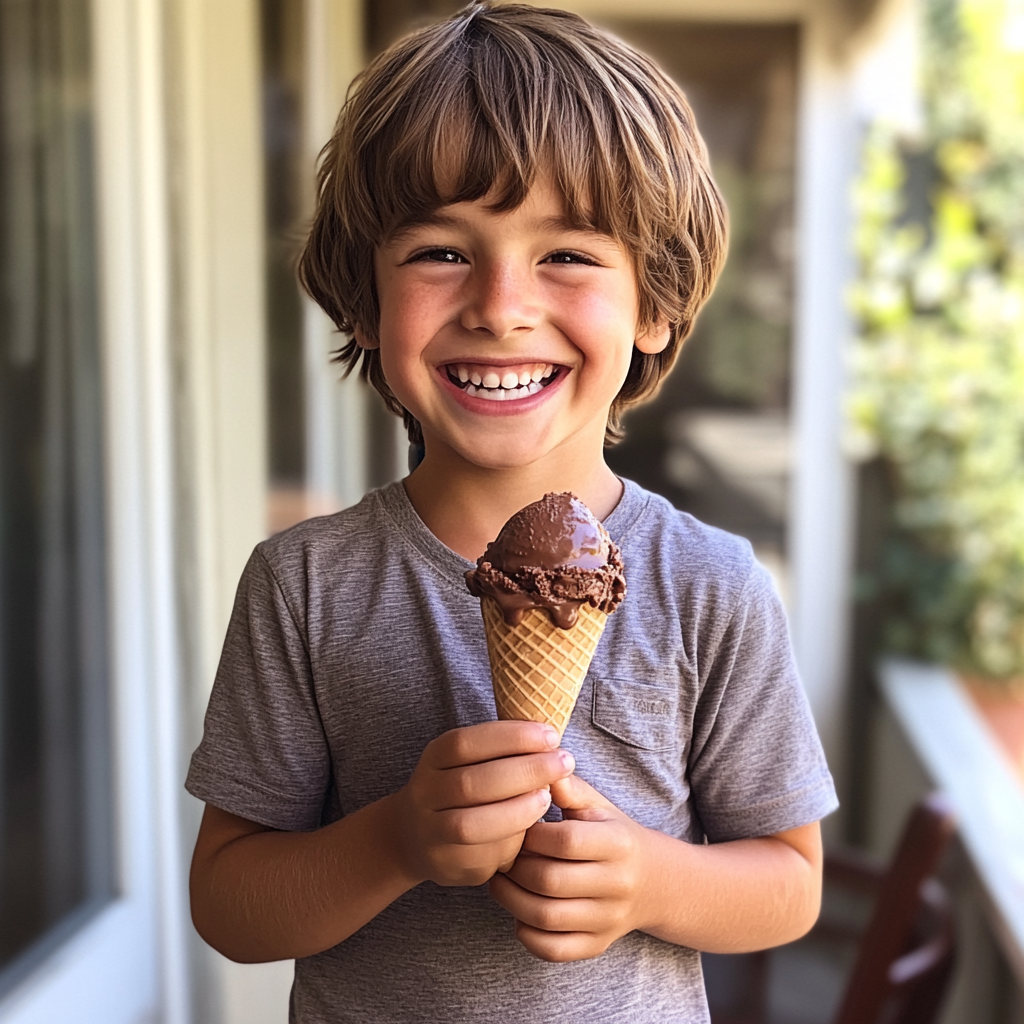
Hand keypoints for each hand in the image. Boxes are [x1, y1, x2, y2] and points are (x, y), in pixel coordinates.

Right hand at [390, 721, 575, 887]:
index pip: (465, 743)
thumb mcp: (470, 760)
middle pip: (470, 784)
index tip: (551, 735)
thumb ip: (502, 750)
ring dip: (517, 811)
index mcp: (433, 758)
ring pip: (470, 826)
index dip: (510, 738)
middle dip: (524, 772)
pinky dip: (510, 843)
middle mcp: (424, 794)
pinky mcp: (446, 866)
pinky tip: (531, 831)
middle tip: (563, 763)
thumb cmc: (460, 787)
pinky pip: (481, 857)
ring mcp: (430, 833)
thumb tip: (550, 742)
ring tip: (547, 798)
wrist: (415, 836)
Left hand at [489, 773, 652, 961]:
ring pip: (545, 917)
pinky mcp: (597, 946)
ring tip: (499, 879)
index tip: (514, 824)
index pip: (564, 840)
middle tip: (498, 854)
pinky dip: (526, 933)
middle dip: (514, 867)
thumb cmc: (613, 835)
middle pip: (549, 881)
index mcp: (617, 843)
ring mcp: (608, 920)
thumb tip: (537, 762)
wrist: (655, 882)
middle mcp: (617, 884)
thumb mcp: (598, 805)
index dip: (530, 834)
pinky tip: (518, 911)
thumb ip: (568, 786)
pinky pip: (553, 949)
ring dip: (511, 899)